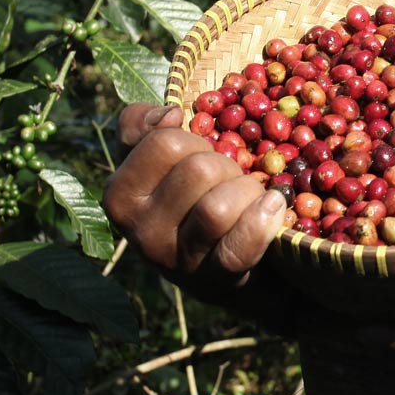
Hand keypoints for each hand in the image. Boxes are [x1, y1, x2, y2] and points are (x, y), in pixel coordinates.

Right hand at [103, 103, 294, 331]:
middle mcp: (139, 231)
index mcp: (120, 195)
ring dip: (247, 192)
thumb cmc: (194, 205)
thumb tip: (170, 113)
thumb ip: (144, 128)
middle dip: (227, 165)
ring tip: (252, 197)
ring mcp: (174, 260)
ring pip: (218, 206)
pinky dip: (263, 220)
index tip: (202, 154)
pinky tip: (274, 206)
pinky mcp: (212, 281)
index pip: (164, 142)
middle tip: (232, 180)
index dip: (196, 140)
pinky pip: (240, 243)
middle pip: (198, 170)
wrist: (232, 273)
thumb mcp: (160, 165)